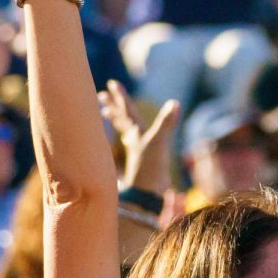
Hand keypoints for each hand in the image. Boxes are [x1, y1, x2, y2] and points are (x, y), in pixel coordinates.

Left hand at [99, 81, 178, 195]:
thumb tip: (175, 103)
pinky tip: (130, 138)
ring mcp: (138, 150)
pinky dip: (130, 137)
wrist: (148, 193)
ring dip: (117, 120)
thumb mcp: (159, 142)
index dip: (121, 97)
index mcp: (137, 133)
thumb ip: (166, 123)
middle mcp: (135, 139)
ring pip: (125, 130)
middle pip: (121, 118)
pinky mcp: (143, 160)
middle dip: (114, 106)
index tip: (112, 84)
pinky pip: (133, 143)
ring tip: (108, 113)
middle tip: (102, 96)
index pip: (127, 110)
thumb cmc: (150, 168)